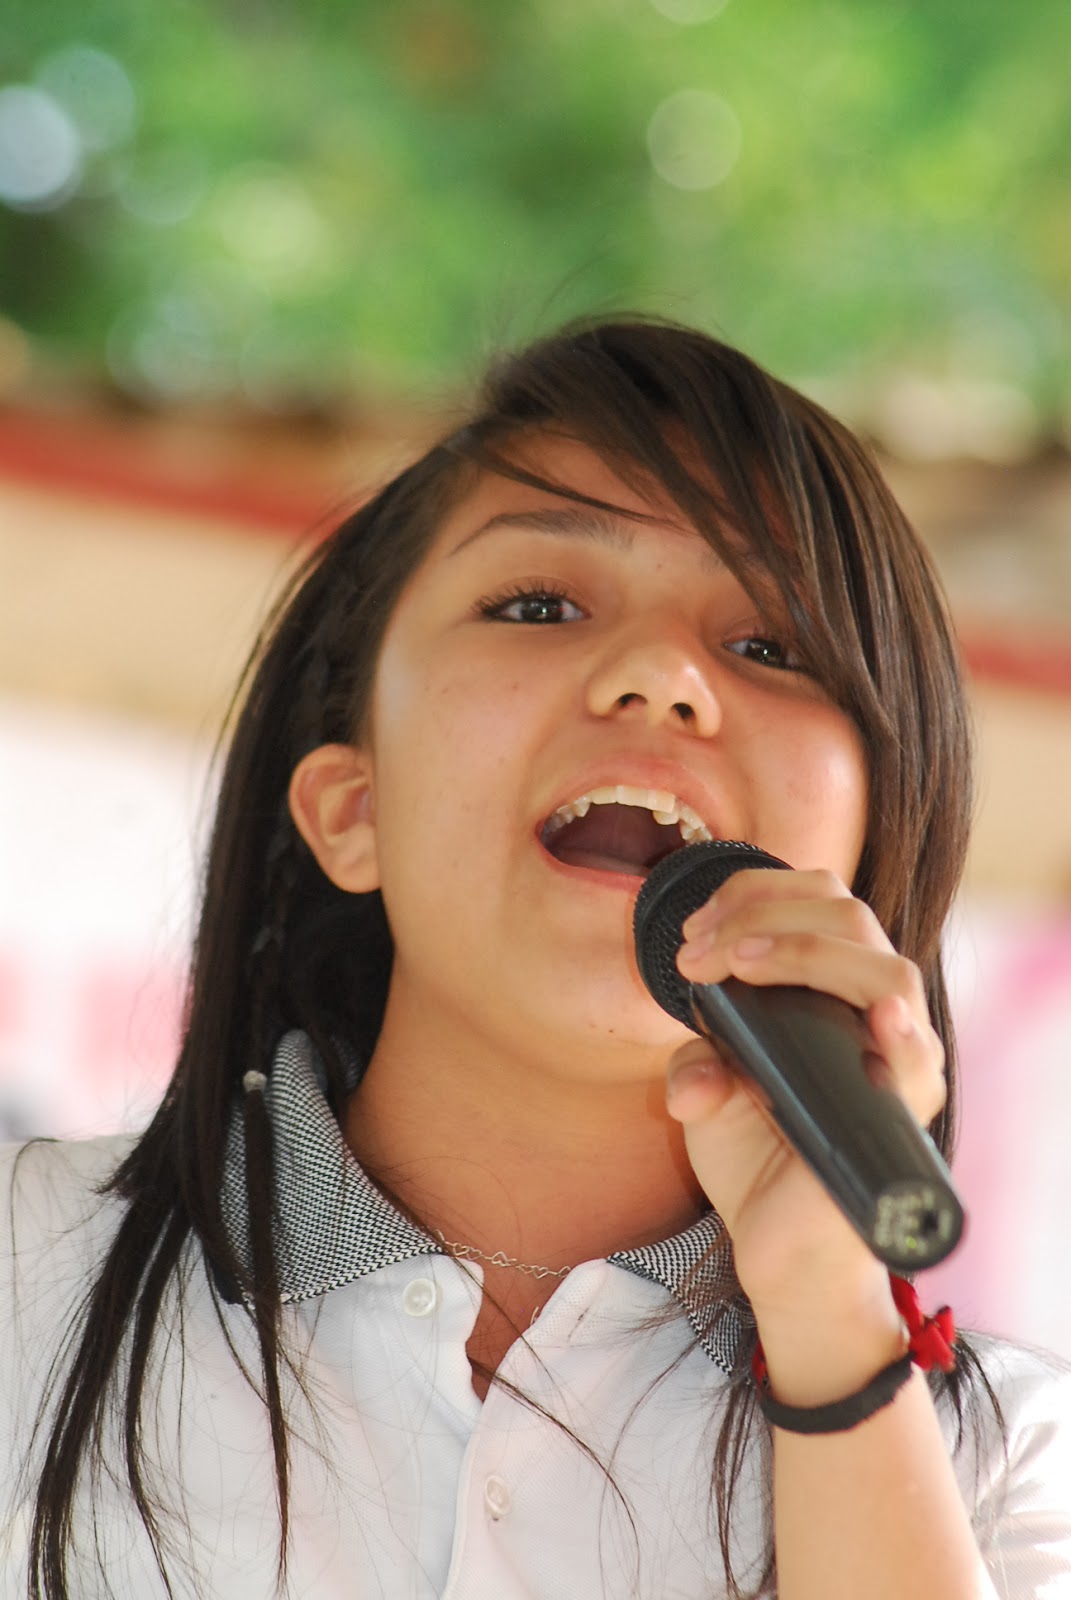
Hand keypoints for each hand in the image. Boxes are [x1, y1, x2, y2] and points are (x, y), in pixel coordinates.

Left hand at [665, 868, 946, 1396]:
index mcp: (829, 993)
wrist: (776, 1252)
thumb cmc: (755, 1161)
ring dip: (802, 951)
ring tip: (736, 963)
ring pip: (886, 971)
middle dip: (762, 912)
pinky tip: (877, 1017)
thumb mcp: (708, 1088)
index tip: (693, 930)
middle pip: (848, 918)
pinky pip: (920, 1061)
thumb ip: (698, 1055)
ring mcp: (893, 1062)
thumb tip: (694, 1077)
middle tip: (699, 950)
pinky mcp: (900, 1114)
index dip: (754, 894)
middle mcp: (871, 1016)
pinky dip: (901, 1031)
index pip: (818, 903)